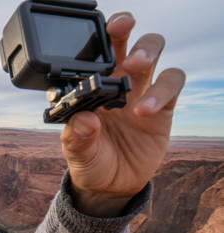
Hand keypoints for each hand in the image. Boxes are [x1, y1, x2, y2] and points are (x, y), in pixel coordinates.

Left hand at [60, 12, 185, 216]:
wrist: (111, 187)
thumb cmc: (90, 163)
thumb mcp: (77, 154)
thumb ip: (77, 138)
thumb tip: (83, 119)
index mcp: (89, 88)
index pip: (92, 54)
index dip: (95, 37)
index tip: (95, 33)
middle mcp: (115, 83)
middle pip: (124, 42)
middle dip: (124, 30)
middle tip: (119, 34)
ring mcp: (140, 92)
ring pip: (152, 55)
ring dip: (146, 52)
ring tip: (135, 67)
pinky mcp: (163, 107)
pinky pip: (171, 85)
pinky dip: (162, 91)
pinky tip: (145, 110)